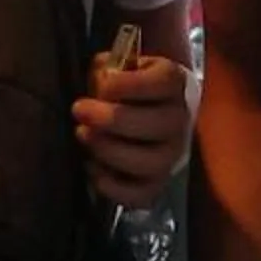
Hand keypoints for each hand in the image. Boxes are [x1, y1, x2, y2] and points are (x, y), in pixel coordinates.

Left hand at [76, 52, 191, 207]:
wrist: (146, 111)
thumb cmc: (126, 86)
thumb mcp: (118, 66)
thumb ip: (108, 69)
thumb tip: (101, 85)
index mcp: (173, 83)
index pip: (164, 82)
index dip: (130, 84)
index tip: (103, 84)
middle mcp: (179, 120)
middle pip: (158, 124)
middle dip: (113, 119)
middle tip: (80, 110)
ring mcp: (172, 155)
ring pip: (150, 162)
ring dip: (111, 151)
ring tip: (84, 136)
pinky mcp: (157, 183)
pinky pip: (141, 195)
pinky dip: (113, 186)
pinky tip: (93, 167)